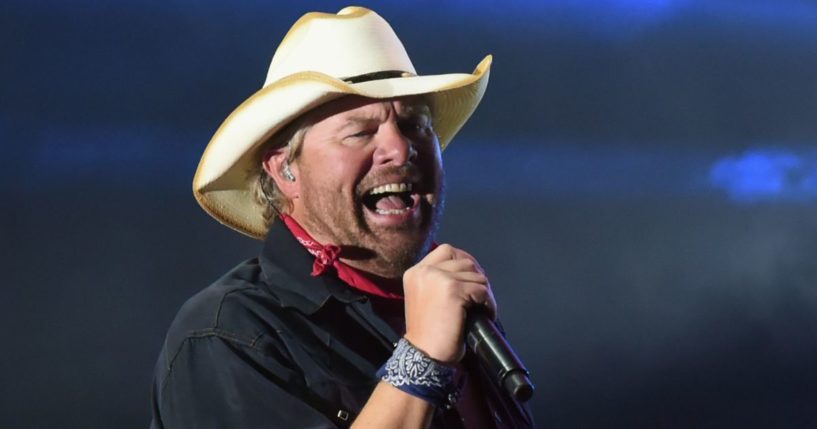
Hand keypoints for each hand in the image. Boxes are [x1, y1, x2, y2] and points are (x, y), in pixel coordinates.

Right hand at [402, 244, 495, 363]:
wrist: (424, 354)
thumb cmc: (427, 331)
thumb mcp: (425, 296)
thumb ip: (438, 280)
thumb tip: (468, 270)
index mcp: (416, 271)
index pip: (446, 251)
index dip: (464, 261)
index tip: (472, 278)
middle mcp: (425, 270)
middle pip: (465, 261)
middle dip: (477, 278)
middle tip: (481, 297)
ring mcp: (439, 278)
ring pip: (476, 275)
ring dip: (485, 292)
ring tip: (483, 308)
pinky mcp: (453, 290)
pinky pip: (482, 290)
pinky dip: (489, 303)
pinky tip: (486, 314)